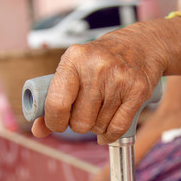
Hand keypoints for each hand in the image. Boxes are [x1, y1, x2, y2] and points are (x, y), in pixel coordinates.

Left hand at [32, 24, 166, 142]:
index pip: (57, 103)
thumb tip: (39, 131)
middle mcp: (97, 68)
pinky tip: (107, 131)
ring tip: (101, 110)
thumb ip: (53, 99)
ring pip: (99, 126)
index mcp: (75, 59)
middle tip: (85, 113)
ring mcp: (120, 80)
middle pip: (80, 121)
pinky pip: (118, 128)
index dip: (54, 122)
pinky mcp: (138, 91)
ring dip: (97, 125)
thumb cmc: (102, 59)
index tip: (58, 123)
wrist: (140, 45)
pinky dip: (110, 135)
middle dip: (80, 124)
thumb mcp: (74, 68)